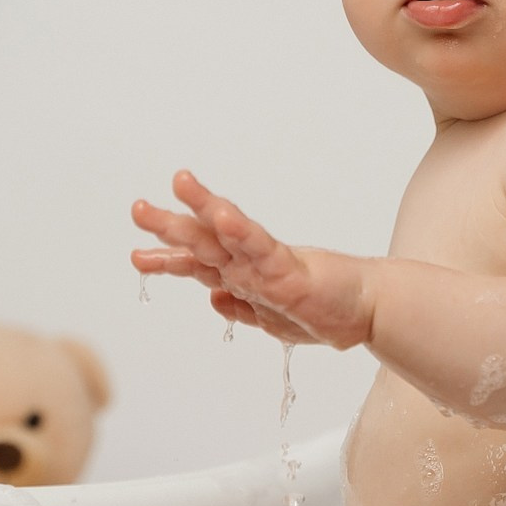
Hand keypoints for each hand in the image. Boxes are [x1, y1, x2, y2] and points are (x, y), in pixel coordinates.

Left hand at [129, 171, 371, 348]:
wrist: (368, 311)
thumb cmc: (328, 310)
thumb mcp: (275, 322)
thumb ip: (244, 310)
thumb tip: (213, 299)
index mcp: (245, 279)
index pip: (199, 266)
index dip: (167, 261)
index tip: (137, 256)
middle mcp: (251, 267)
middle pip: (202, 243)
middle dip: (169, 227)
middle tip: (138, 208)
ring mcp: (267, 264)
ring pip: (227, 234)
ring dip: (200, 209)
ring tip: (178, 183)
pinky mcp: (288, 267)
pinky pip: (259, 247)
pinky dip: (238, 230)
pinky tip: (220, 215)